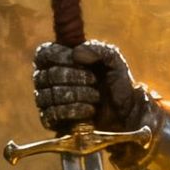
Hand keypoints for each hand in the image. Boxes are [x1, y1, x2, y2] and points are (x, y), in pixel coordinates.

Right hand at [33, 40, 148, 134]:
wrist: (125, 112)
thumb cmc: (115, 82)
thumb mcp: (112, 60)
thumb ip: (97, 49)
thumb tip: (76, 53)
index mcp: (57, 60)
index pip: (44, 54)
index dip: (61, 57)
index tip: (81, 61)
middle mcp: (47, 79)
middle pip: (49, 75)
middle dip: (75, 77)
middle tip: (94, 81)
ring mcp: (47, 101)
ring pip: (51, 95)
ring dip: (78, 95)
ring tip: (96, 97)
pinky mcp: (51, 120)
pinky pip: (53, 114)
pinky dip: (74, 111)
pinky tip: (90, 110)